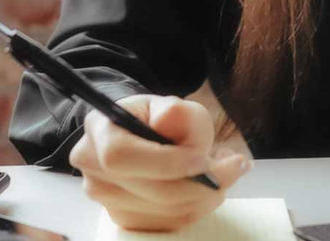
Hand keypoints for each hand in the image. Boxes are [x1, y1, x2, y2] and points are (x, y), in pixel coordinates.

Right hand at [69, 94, 252, 231]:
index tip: (204, 159)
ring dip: (206, 195)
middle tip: (235, 165)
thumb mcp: (171, 106)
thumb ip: (176, 112)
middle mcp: (94, 170)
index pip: (121, 156)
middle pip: (151, 191)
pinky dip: (198, 207)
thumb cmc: (157, 119)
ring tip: (223, 171)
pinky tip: (207, 187)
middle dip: (201, 183)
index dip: (166, 162)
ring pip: (166, 211)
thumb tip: (170, 120)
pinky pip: (170, 223)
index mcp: (98, 131)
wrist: (141, 138)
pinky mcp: (124, 220)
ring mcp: (106, 201)